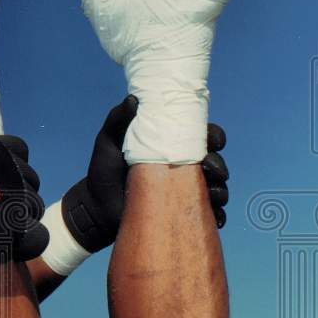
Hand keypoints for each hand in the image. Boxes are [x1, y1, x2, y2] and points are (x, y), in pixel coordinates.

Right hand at [0, 119, 48, 280]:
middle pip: (32, 180)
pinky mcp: (16, 232)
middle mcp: (10, 172)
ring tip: (4, 227)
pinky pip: (39, 236)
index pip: (21, 149)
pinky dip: (28, 241)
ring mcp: (16, 201)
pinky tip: (11, 246)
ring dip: (24, 216)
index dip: (13, 163)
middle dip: (20, 192)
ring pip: (36, 207)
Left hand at [62, 96, 229, 253]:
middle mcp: (183, 168)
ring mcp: (184, 192)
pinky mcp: (182, 214)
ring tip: (211, 194)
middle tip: (209, 169)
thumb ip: (119, 120)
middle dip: (219, 165)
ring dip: (221, 190)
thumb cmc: (104, 169)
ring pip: (217, 189)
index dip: (214, 136)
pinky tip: (214, 218)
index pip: (202, 137)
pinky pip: (208, 217)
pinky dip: (217, 217)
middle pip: (216, 163)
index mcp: (172, 146)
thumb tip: (133, 99)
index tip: (212, 140)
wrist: (96, 207)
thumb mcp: (108, 141)